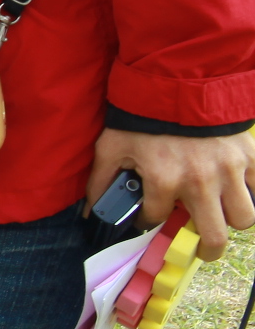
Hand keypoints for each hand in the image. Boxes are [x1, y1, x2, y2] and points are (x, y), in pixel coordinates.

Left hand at [85, 126, 254, 262]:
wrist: (177, 79)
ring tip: (218, 217)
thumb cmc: (141, 115)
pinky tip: (234, 193)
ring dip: (231, 221)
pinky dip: (250, 195)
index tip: (148, 216)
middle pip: (216, 237)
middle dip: (206, 249)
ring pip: (243, 218)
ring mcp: (229, 170)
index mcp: (164, 180)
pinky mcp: (249, 156)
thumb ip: (100, 181)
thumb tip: (90, 212)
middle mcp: (200, 181)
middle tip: (201, 249)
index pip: (157, 218)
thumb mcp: (111, 146)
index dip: (148, 220)